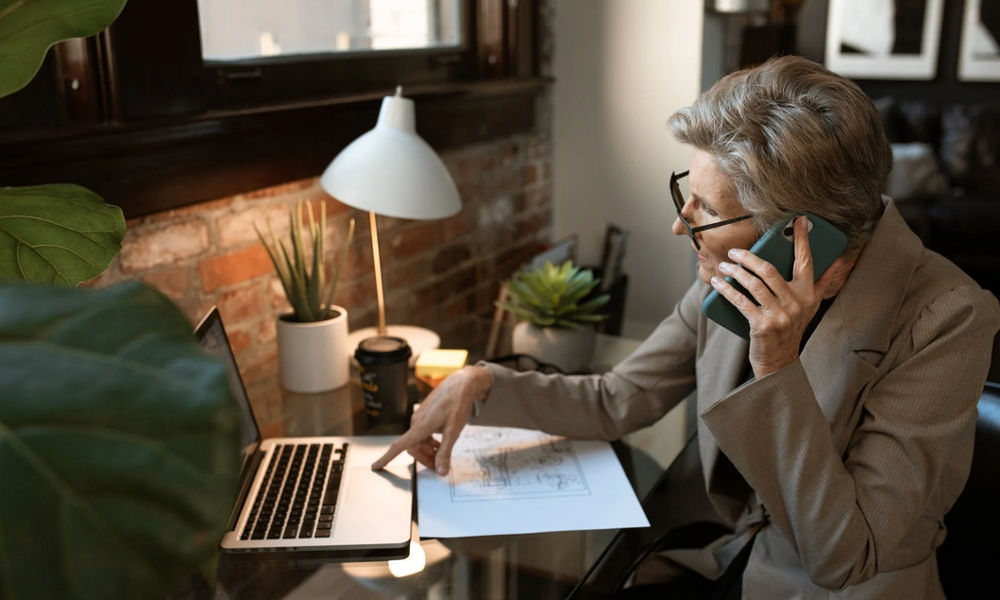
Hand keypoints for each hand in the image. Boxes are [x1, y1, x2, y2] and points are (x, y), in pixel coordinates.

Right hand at [371, 365, 491, 475]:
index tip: (375, 467)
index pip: (398, 446)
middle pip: (413, 448)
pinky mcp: (425, 414)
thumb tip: (440, 472)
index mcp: (420, 427)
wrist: (461, 383)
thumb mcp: (453, 432)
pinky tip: (440, 443)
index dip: (386, 458)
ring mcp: (420, 417)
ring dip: (428, 451)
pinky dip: (429, 442)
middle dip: (425, 459)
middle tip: (440, 467)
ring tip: (442, 456)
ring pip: (418, 441)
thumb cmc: (457, 404)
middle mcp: (416, 422)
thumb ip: (445, 453)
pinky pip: (422, 433)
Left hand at [710, 215, 848, 377]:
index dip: (802, 239)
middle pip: (769, 269)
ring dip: (734, 272)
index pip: (806, 261)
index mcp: (808, 294)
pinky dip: (726, 289)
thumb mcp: (810, 307)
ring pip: (753, 283)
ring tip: (724, 266)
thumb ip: (822, 284)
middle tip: (734, 252)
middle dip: (748, 257)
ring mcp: (779, 314)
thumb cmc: (791, 328)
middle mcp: (796, 302)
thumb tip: (837, 262)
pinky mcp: (762, 324)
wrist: (780, 361)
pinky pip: (741, 300)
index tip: (798, 219)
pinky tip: (717, 282)